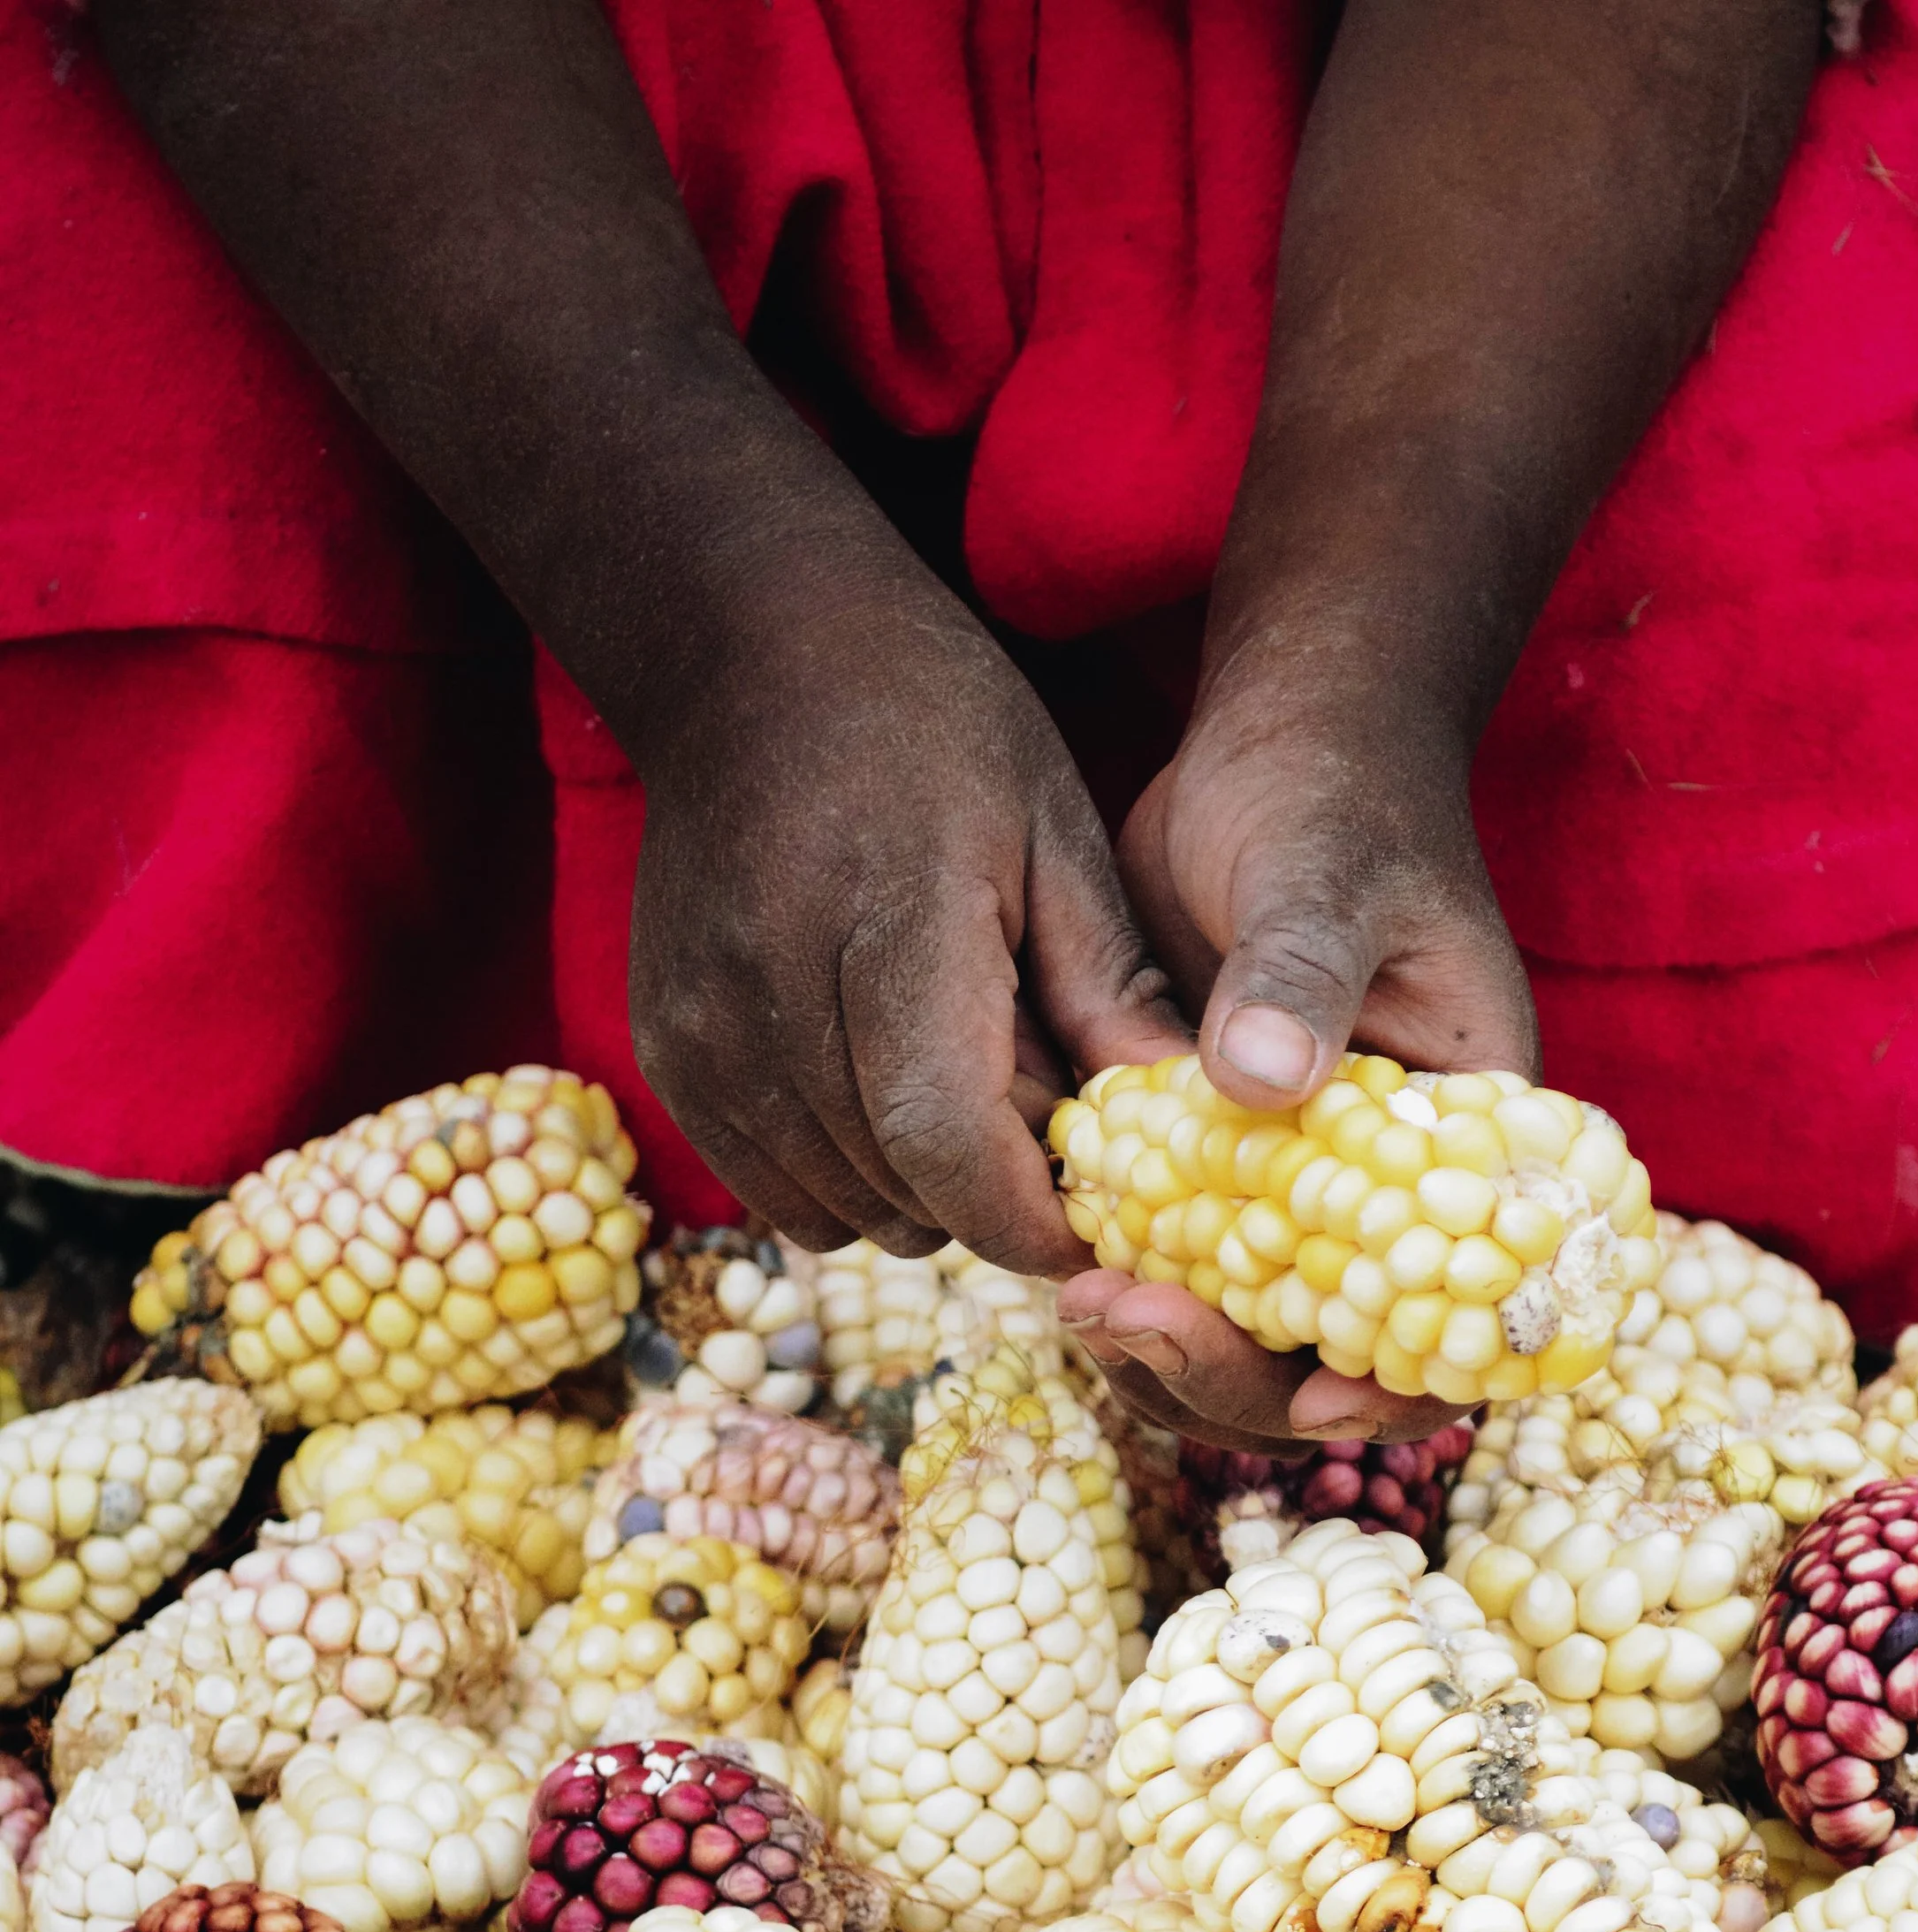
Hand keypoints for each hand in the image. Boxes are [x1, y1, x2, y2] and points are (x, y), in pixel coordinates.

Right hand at [629, 547, 1187, 1267]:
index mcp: (886, 925)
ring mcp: (702, 1033)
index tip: (1090, 1225)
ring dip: (919, 1196)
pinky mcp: (665, 1057)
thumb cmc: (930, 725)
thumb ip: (1107, 987)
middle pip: (900, 1190)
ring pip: (837, 1210)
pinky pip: (774, 1190)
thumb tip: (1188, 1124)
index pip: (947, 1143)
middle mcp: (771, 993)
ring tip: (962, 1094)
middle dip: (991, 1198)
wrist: (748, 657)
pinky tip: (885, 1098)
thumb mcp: (1053, 828)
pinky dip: (847, 1182)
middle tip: (1042, 1134)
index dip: (1027, 1216)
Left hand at [1056, 647, 1537, 1448]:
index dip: (1403, 1390)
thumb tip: (1262, 1079)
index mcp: (1467, 1147)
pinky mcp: (1206, 1171)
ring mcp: (1291, 1192)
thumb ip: (1302, 970)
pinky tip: (1061, 1252)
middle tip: (1121, 1315)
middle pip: (1329, 1363)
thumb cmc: (1336, 793)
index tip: (1311, 1396)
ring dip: (1161, 1351)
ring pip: (1239, 1342)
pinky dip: (1122, 1291)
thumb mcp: (1328, 871)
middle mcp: (1385, 1193)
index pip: (1469, 1320)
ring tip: (1079, 1297)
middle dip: (1228, 1372)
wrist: (1270, 746)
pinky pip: (1171, 1278)